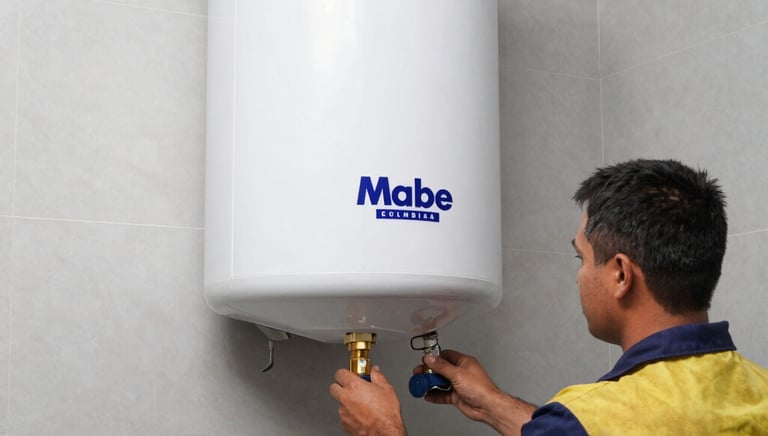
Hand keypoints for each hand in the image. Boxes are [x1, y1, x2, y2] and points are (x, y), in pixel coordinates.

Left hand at [329, 367, 406, 435]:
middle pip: (333, 387)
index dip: (345, 373)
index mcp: (354, 386)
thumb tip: (375, 371)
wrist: (384, 432)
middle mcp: (345, 398)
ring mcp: (343, 412)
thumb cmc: (386, 413)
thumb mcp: (387, 389)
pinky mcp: (344, 423)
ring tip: (361, 404)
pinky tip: (361, 414)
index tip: (351, 375)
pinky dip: (349, 414)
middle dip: (341, 386)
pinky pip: (343, 415)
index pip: (340, 373)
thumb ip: (378, 377)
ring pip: (339, 402)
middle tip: (352, 388)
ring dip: (346, 401)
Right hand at [417, 350, 535, 434]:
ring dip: (430, 384)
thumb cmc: (480, 388)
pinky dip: (434, 394)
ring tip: (421, 385)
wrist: (487, 406)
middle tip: (419, 374)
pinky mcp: (457, 396)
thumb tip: (430, 358)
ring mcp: (458, 384)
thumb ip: (441, 366)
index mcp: (464, 362)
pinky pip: (442, 394)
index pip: (445, 356)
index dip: (434, 358)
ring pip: (441, 382)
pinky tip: (428, 395)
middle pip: (441, 369)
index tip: (424, 361)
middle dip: (429, 372)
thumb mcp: (457, 374)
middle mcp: (461, 372)